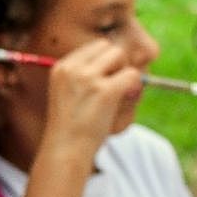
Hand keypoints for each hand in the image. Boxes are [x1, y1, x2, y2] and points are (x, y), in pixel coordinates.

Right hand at [42, 39, 142, 154]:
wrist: (65, 149)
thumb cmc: (70, 127)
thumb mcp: (68, 94)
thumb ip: (86, 76)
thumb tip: (121, 62)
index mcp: (61, 67)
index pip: (94, 47)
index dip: (106, 62)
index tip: (106, 80)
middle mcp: (73, 69)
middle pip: (108, 48)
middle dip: (117, 64)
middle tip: (115, 87)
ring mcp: (88, 79)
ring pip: (120, 56)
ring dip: (124, 73)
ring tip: (117, 95)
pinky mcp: (105, 91)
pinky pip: (132, 75)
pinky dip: (134, 86)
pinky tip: (126, 100)